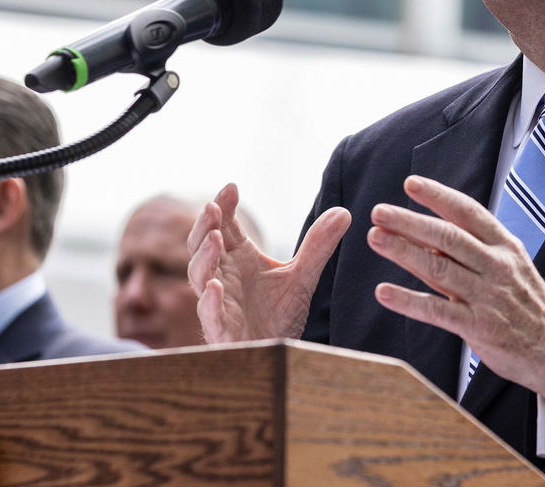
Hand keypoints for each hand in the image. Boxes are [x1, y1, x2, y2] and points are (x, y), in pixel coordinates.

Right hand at [187, 183, 350, 342]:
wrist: (280, 356)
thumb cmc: (279, 316)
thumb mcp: (302, 276)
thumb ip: (318, 246)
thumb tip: (343, 212)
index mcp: (237, 259)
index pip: (224, 226)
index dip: (224, 207)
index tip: (232, 187)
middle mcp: (222, 276)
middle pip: (202, 246)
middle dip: (204, 226)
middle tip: (213, 207)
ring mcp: (218, 303)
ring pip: (200, 276)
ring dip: (204, 257)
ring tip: (215, 238)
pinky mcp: (221, 330)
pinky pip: (210, 315)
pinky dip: (210, 301)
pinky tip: (217, 287)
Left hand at [367, 175, 544, 401]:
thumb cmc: (521, 300)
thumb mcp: (505, 265)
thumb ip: (466, 251)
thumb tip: (425, 235)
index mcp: (504, 245)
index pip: (468, 212)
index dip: (439, 196)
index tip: (411, 183)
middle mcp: (497, 266)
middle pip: (448, 238)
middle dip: (411, 222)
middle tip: (380, 211)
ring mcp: (488, 296)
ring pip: (439, 269)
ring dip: (403, 252)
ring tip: (375, 238)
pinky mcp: (479, 326)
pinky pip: (437, 311)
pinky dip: (408, 301)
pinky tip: (384, 292)